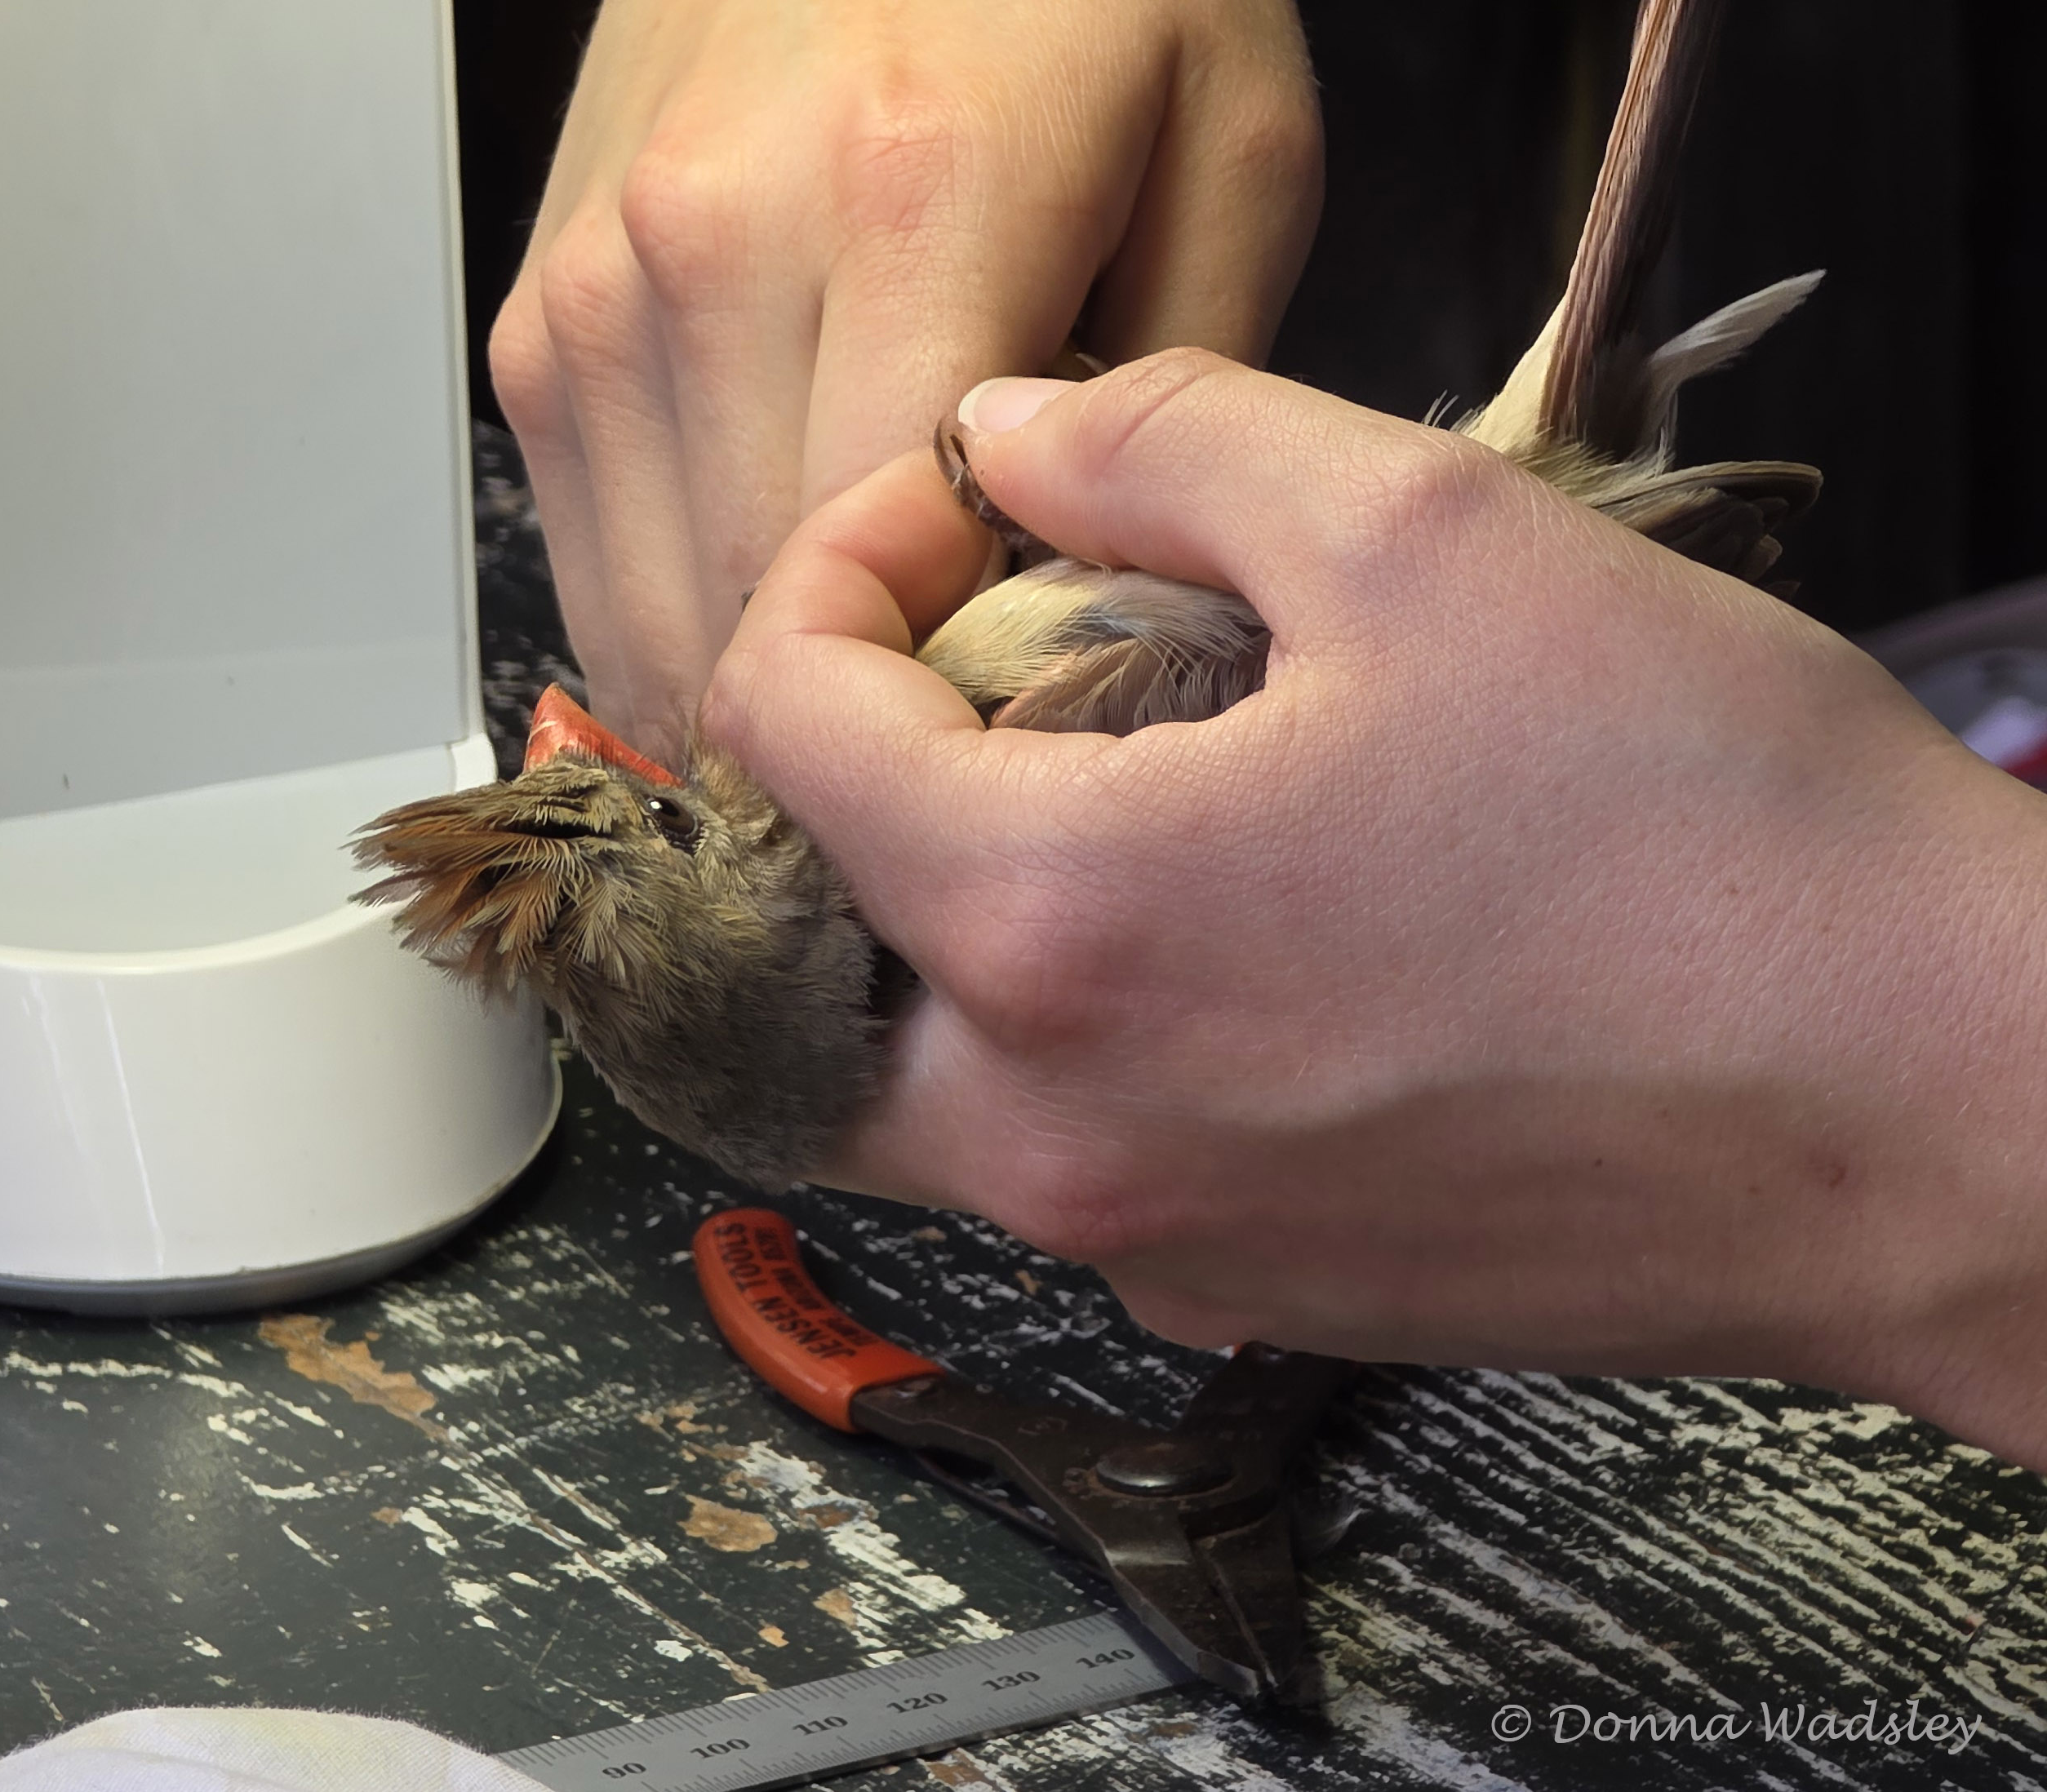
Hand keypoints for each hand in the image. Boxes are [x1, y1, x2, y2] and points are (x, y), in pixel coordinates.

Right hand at [490, 0, 1320, 760]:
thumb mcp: (1230, 161)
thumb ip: (1177, 411)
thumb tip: (1085, 615)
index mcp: (905, 198)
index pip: (879, 567)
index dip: (950, 691)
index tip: (1019, 710)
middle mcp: (704, 246)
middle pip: (751, 622)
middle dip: (855, 719)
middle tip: (957, 724)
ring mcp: (595, 295)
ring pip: (652, 625)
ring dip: (759, 692)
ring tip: (869, 669)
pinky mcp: (537, 333)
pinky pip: (590, 571)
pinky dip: (682, 624)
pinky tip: (779, 600)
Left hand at [702, 351, 2046, 1470]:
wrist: (1941, 1118)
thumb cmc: (1712, 840)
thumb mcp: (1432, 534)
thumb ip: (1165, 444)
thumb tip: (1010, 435)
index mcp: (1052, 924)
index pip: (776, 723)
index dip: (839, 569)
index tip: (963, 522)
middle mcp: (1054, 1126)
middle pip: (799, 934)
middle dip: (857, 772)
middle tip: (994, 673)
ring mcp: (1141, 1236)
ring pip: (913, 1072)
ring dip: (949, 915)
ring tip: (1110, 794)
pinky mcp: (1240, 1288)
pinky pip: (1063, 1156)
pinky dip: (1075, 1034)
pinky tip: (1231, 942)